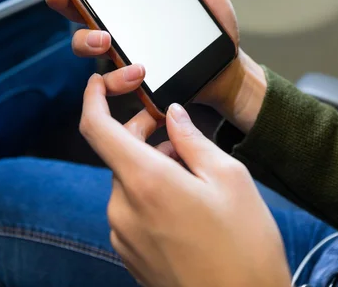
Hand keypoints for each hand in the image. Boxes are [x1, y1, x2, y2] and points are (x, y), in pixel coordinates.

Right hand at [43, 0, 266, 132]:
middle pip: (77, 12)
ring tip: (106, 40)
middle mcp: (119, 25)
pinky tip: (138, 71)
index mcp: (129, 1)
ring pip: (86, 46)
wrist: (226, 68)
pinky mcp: (135, 77)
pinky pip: (113, 81)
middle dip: (61, 1)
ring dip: (87, 41)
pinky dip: (118, 78)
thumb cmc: (209, 28)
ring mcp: (125, 50)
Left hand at [80, 73, 290, 286]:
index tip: (99, 82)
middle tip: (177, 129)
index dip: (93, 98)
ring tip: (193, 171)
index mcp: (145, 182)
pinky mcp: (130, 254)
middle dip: (143, 132)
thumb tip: (173, 115)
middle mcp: (124, 209)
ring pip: (128, 179)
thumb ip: (193, 139)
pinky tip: (184, 199)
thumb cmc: (245, 250)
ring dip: (152, 163)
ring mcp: (124, 236)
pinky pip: (131, 207)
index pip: (96, 128)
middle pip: (119, 152)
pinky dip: (150, 190)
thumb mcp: (230, 178)